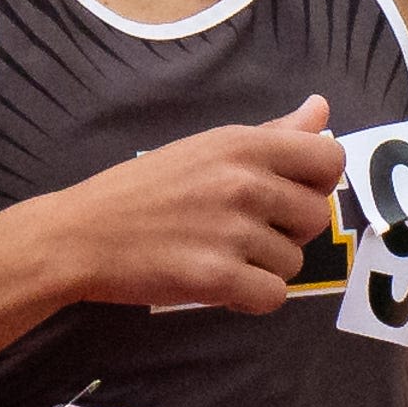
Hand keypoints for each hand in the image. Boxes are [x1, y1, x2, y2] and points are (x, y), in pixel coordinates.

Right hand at [47, 95, 346, 314]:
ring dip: (263, 266)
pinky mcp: (218, 278)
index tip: (285, 193)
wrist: (79, 235)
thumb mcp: (204, 148)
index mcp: (241, 145)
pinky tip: (219, 284)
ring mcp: (232, 232)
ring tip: (219, 256)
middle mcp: (243, 183)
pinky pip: (273, 297)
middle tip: (241, 231)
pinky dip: (249, 298)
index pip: (328, 158)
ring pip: (294, 261)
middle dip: (287, 230)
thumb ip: (271, 133)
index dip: (316, 181)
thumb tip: (321, 108)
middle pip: (315, 216)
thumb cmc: (139, 190)